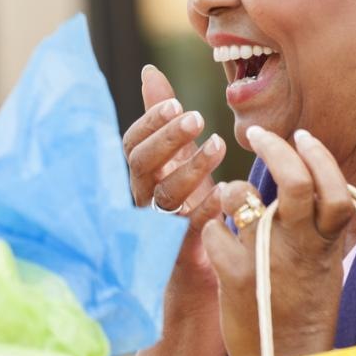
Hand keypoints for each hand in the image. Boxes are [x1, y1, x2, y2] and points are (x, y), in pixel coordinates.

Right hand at [125, 66, 228, 355]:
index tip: (177, 105)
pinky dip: (203, 210)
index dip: (150, 124)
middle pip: (139, 166)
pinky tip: (224, 195)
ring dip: (190, 169)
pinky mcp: (174, 256)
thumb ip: (163, 122)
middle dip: (166, 139)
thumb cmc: (187, 212)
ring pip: (162, 196)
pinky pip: (183, 231)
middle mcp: (140, 203)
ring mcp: (154, 231)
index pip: (131, 145)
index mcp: (140, 178)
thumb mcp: (177, 162)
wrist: (196, 283)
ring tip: (219, 148)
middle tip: (195, 118)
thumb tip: (150, 71)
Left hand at [201, 127, 353, 355]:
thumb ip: (318, 225)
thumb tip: (306, 177)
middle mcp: (301, 246)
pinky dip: (210, 229)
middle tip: (256, 135)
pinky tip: (215, 239)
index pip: (335, 187)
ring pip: (244, 199)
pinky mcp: (236, 277)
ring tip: (230, 199)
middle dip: (273, 149)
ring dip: (231, 190)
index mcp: (327, 243)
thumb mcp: (323, 264)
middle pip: (294, 182)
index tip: (301, 136)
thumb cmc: (302, 306)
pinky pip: (215, 232)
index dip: (319, 157)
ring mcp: (268, 260)